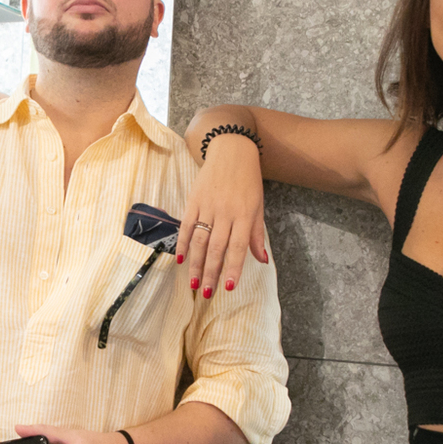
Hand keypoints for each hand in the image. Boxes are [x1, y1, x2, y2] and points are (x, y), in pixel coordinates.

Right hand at [177, 132, 269, 299]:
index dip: (232, 268)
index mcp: (244, 215)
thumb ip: (256, 234)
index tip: (228, 287)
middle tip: (206, 294)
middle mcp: (225, 212)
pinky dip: (183, 243)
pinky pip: (187, 226)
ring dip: (196, 264)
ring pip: (200, 241)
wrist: (231, 149)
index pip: (238, 247)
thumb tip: (262, 260)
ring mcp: (208, 206)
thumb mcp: (258, 205)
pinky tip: (181, 260)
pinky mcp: (194, 200)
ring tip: (193, 283)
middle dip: (211, 273)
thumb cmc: (248, 180)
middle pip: (217, 249)